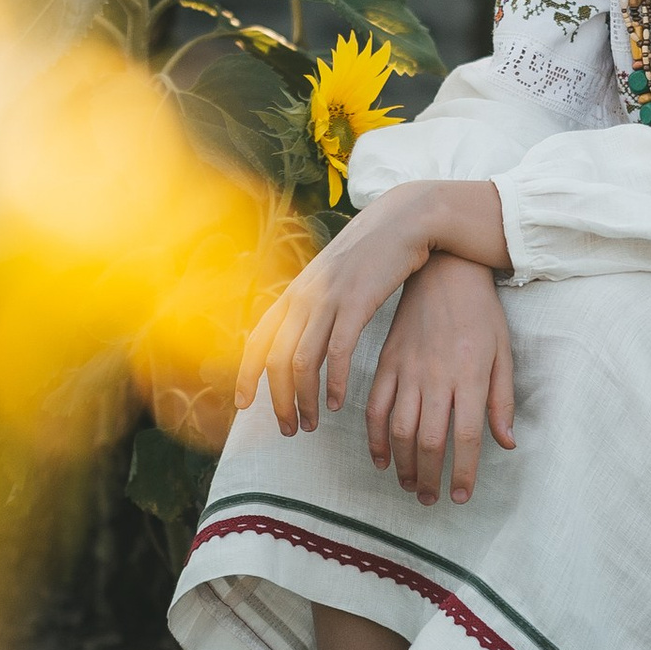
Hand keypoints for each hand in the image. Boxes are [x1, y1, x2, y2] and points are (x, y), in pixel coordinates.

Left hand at [239, 182, 444, 434]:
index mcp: (295, 292)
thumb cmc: (372, 254)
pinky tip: (338, 403)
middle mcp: (303, 296)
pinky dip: (333, 383)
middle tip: (288, 429)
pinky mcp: (356, 303)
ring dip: (303, 399)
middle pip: (274, 359)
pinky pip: (337, 353)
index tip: (244, 405)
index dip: (246, 375)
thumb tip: (302, 335)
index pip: (256, 340)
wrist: (406, 220)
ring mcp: (328, 299)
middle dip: (277, 401)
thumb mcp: (333, 277)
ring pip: (301, 362)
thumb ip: (315, 304)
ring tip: (311, 423)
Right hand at [372, 251, 516, 497]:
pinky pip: (375, 408)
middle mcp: (437, 377)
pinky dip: (375, 438)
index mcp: (470, 376)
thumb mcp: (503, 353)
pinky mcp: (387, 363)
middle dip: (430, 477)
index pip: (467, 437)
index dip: (464, 472)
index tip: (462, 496)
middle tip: (430, 500)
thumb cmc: (481, 314)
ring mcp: (408, 370)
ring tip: (410, 486)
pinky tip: (382, 459)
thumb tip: (507, 443)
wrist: (444, 273)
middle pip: (430, 441)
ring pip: (400, 429)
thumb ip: (502, 400)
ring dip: (403, 465)